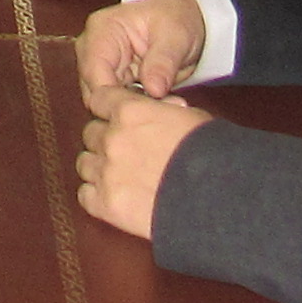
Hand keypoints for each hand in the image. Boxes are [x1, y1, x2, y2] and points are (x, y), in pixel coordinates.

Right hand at [77, 0, 209, 109]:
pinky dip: (139, 109)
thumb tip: (153, 90)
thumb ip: (163, 62)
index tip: (147, 108)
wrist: (182, 17)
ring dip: (133, 109)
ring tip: (166, 105)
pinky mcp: (113, 81)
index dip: (115, 96)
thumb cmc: (174, 17)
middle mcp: (92, 50)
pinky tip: (161, 104)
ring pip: (104, 103)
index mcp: (101, 30)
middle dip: (126, 106)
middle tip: (161, 109)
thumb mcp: (176, 36)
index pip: (94, 73)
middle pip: (94, 92)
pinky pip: (118, 104)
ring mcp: (101, 67)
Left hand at [77, 91, 205, 236]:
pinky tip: (115, 197)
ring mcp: (106, 172)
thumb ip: (165, 111)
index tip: (117, 117)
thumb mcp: (191, 119)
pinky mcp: (106, 204)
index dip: (107, 108)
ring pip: (84, 163)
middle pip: (91, 133)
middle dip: (106, 140)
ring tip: (121, 177)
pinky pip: (84, 195)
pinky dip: (96, 196)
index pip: (99, 99)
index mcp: (131, 111)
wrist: (217, 199)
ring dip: (99, 167)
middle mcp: (112, 138)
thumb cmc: (212, 156)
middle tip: (127, 152)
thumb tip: (164, 106)